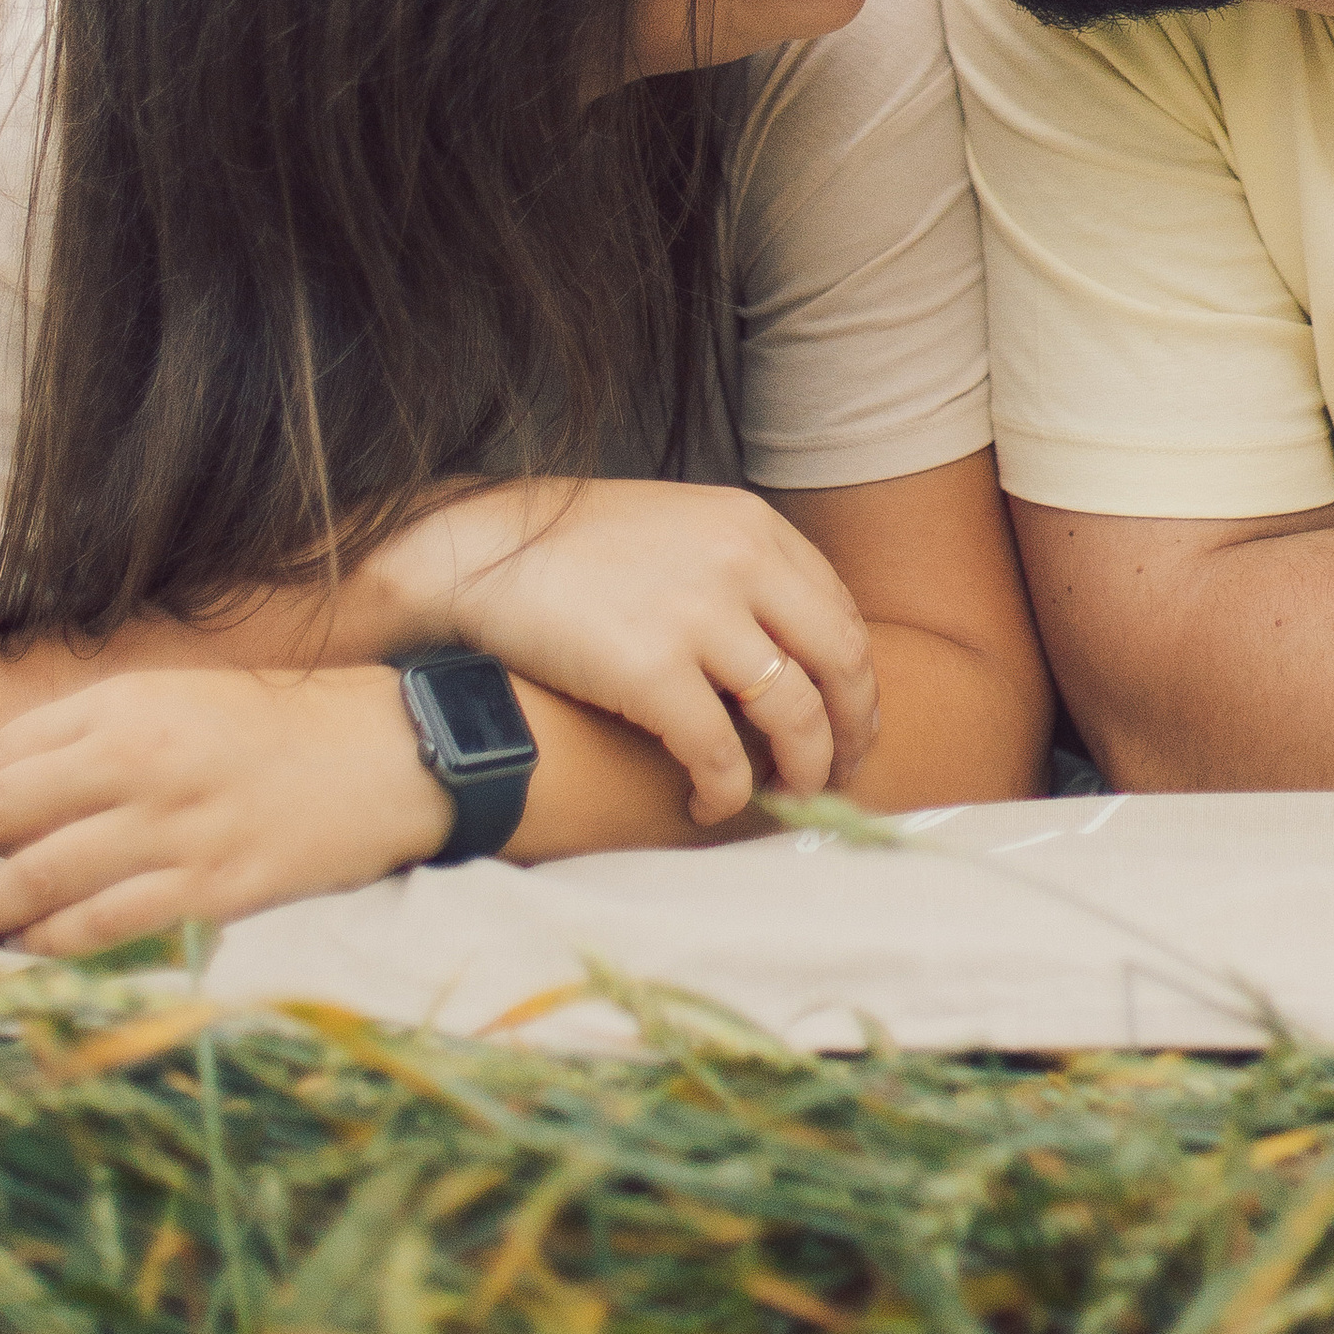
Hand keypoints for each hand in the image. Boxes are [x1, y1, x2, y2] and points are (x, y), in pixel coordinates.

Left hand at [0, 667, 447, 956]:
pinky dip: (50, 947)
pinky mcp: (213, 886)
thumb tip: (2, 796)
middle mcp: (142, 759)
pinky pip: (102, 926)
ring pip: (38, 880)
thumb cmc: (288, 727)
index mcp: (130, 703)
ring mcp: (177, 826)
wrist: (398, 753)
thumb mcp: (184, 701)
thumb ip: (99, 737)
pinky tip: (26, 954)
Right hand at [377, 477, 878, 826]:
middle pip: (841, 663)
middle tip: (844, 774)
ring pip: (796, 714)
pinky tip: (711, 806)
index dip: (855, 679)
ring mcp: (699, 614)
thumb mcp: (676, 528)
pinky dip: (727, 793)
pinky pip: (719, 754)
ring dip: (806, 770)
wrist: (477, 550)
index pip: (840, 612)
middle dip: (853, 730)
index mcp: (751, 527)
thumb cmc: (569, 547)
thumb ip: (737, 569)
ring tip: (791, 798)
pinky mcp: (652, 671)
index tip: (849, 719)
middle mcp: (741, 562)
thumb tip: (787, 643)